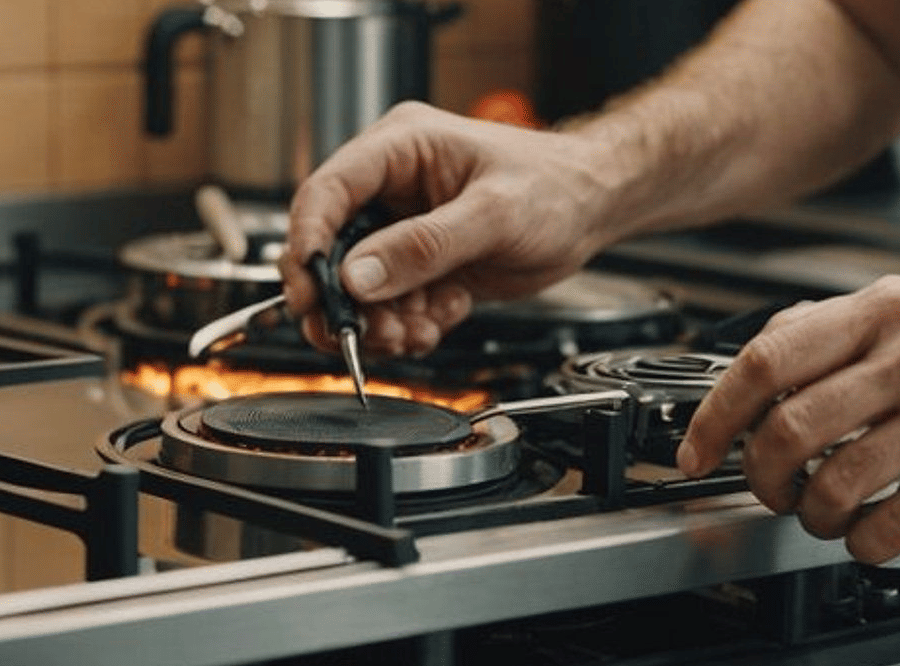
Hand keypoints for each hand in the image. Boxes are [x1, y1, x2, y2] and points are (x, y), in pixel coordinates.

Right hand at [281, 101, 624, 356]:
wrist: (591, 209)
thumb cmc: (555, 186)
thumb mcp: (494, 213)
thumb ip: (425, 246)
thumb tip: (358, 276)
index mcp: (400, 149)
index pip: (327, 191)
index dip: (307, 241)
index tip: (309, 290)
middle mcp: (393, 189)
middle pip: (334, 248)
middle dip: (346, 299)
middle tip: (357, 334)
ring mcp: (405, 229)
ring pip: (362, 287)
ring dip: (380, 321)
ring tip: (413, 332)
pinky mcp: (421, 265)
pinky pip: (394, 305)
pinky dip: (409, 324)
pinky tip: (437, 321)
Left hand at [677, 275, 899, 563]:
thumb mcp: (893, 305)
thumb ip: (819, 328)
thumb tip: (739, 375)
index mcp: (877, 311)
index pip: (765, 363)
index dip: (715, 416)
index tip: (695, 453)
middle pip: (790, 430)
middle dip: (758, 474)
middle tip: (764, 485)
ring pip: (834, 485)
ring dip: (806, 514)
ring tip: (812, 510)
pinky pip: (890, 527)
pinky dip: (857, 543)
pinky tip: (859, 532)